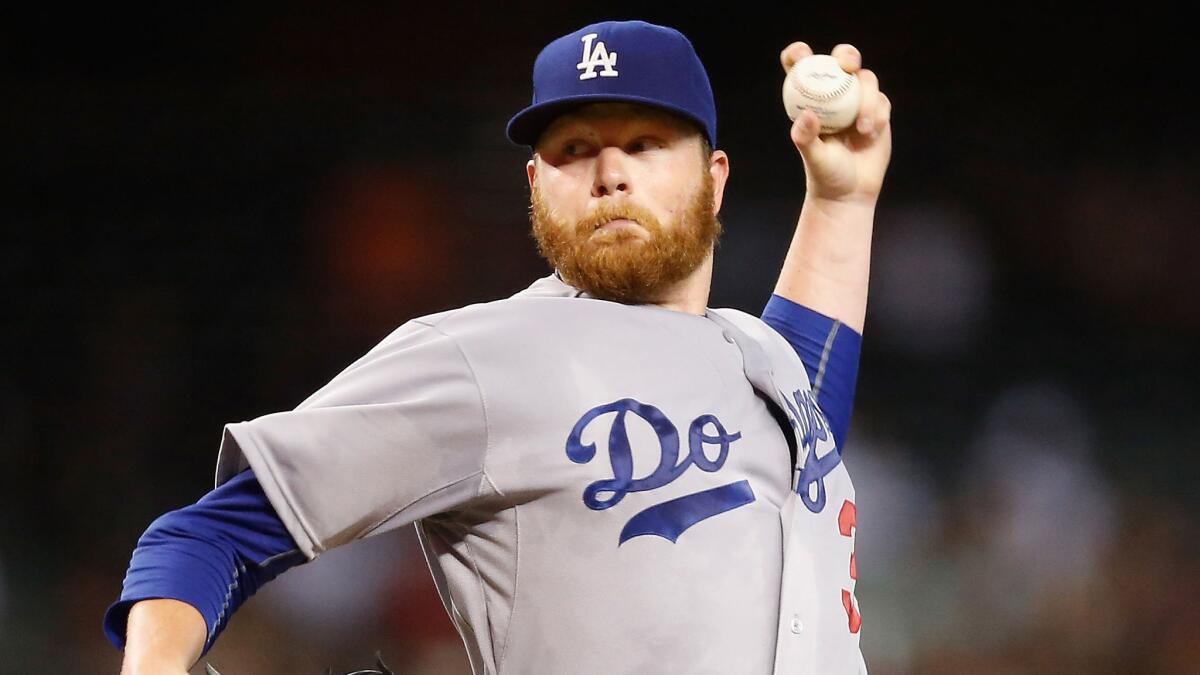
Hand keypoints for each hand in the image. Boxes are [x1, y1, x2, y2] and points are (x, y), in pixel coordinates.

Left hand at [780, 42, 891, 203]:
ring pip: (866, 80)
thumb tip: (807, 116)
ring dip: (866, 99)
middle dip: (846, 55)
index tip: (801, 56)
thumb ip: (806, 138)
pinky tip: (870, 134)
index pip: (801, 66)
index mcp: (810, 99)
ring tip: (862, 128)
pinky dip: (877, 114)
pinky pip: (881, 101)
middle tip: (847, 65)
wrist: (850, 192)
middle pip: (842, 59)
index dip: (798, 54)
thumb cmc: (825, 174)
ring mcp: (858, 100)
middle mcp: (834, 94)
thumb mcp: (813, 158)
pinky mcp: (878, 110)